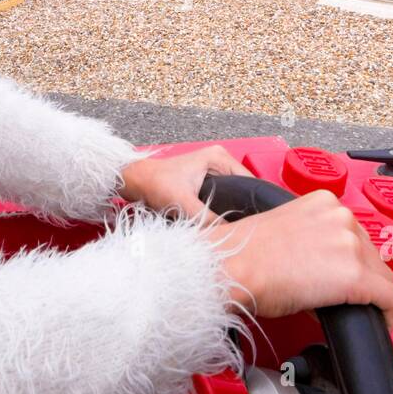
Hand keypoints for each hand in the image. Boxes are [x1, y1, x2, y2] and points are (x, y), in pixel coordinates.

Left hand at [117, 145, 252, 225]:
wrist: (135, 181)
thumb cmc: (155, 183)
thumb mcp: (183, 203)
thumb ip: (206, 219)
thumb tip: (228, 235)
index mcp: (219, 158)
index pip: (249, 182)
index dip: (255, 202)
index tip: (257, 222)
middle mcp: (219, 161)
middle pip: (243, 189)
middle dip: (244, 208)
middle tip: (247, 229)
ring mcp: (213, 171)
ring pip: (233, 195)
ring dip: (232, 210)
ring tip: (237, 228)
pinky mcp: (206, 181)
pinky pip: (223, 197)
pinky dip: (222, 209)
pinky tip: (223, 223)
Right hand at [209, 190, 392, 328]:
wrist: (231, 269)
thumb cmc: (243, 253)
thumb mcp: (283, 228)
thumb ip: (311, 236)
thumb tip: (322, 262)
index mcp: (324, 202)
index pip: (355, 233)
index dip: (350, 259)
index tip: (343, 273)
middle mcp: (342, 217)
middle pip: (371, 254)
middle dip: (361, 277)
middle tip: (339, 296)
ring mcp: (351, 245)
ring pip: (382, 276)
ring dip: (369, 294)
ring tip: (347, 308)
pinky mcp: (356, 276)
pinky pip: (388, 298)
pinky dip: (387, 313)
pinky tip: (379, 321)